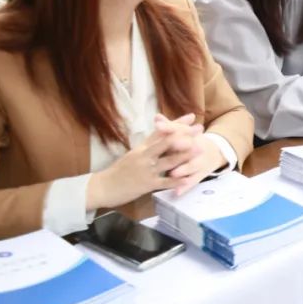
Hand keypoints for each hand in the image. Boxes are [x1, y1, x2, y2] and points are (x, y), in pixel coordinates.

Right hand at [86, 114, 202, 210]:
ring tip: (200, 149)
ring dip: (185, 155)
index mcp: (142, 147)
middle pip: (167, 142)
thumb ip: (148, 145)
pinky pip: (164, 182)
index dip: (176, 123)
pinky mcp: (146, 184)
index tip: (191, 116)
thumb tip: (161, 134)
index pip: (161, 132)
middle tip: (199, 128)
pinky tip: (187, 179)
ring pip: (168, 160)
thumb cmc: (118, 171)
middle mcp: (145, 155)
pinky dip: (176, 181)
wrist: (102, 187)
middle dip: (184, 135)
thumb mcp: (133, 154)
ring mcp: (146, 170)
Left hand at [162, 120, 229, 195]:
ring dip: (182, 169)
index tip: (158, 125)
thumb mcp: (182, 133)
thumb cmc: (192, 142)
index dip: (169, 127)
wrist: (214, 153)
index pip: (179, 130)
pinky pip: (192, 181)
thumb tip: (156, 117)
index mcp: (189, 135)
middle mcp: (196, 148)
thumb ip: (168, 126)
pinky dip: (185, 187)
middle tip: (169, 148)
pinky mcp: (200, 175)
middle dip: (178, 147)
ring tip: (173, 173)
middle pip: (187, 147)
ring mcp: (199, 162)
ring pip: (190, 166)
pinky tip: (177, 192)